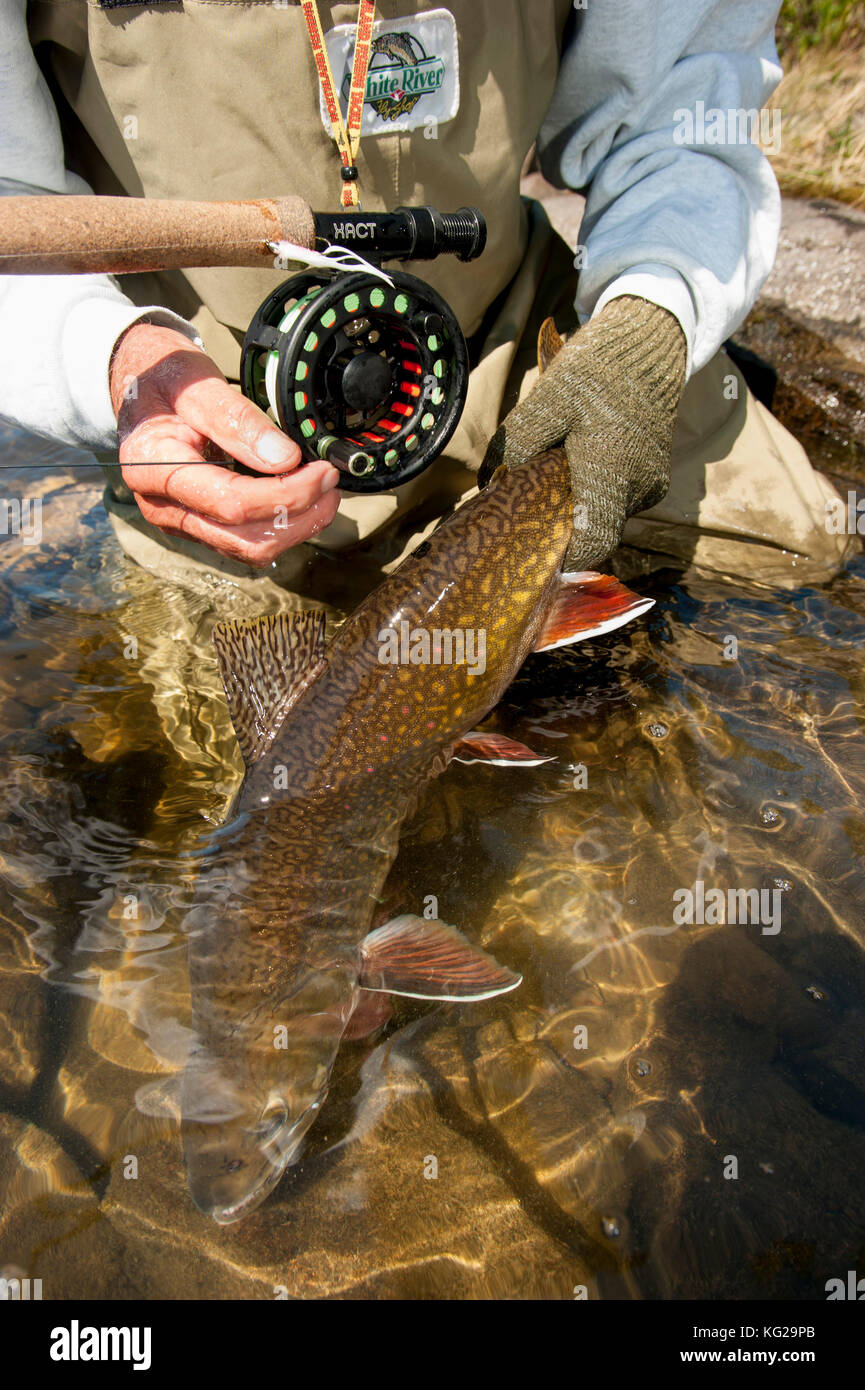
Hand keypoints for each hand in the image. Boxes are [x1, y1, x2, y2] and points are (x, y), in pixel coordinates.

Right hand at [109, 321, 340, 565]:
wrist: (136, 385)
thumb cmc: (162, 380)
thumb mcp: (196, 383)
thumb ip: (237, 420)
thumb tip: (284, 457)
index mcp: (154, 470)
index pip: (232, 504)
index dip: (287, 494)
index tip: (322, 472)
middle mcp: (164, 507)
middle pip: (245, 539)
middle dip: (299, 517)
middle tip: (330, 483)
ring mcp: (180, 521)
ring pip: (248, 549)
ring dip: (295, 528)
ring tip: (323, 493)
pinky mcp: (197, 525)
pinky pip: (244, 541)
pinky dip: (280, 526)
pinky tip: (299, 500)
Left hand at [479, 296, 686, 569]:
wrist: (649, 343)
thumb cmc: (595, 370)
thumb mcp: (546, 400)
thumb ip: (517, 443)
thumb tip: (489, 483)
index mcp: (612, 471)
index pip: (593, 543)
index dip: (563, 553)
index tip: (536, 542)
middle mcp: (639, 487)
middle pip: (596, 530)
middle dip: (564, 520)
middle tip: (535, 496)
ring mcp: (651, 484)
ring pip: (606, 514)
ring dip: (580, 501)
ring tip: (560, 467)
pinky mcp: (655, 477)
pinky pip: (619, 499)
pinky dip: (597, 489)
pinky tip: (582, 460)